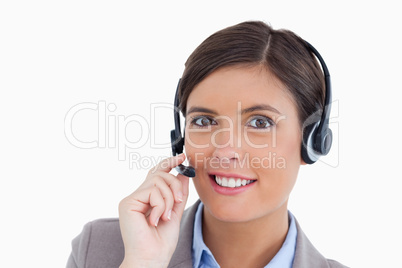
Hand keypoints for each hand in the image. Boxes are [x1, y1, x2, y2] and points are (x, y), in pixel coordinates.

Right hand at [118, 153, 189, 267]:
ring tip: (166, 216)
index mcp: (147, 198)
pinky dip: (161, 205)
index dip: (168, 163)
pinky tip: (156, 219)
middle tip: (179, 201)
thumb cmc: (161, 241)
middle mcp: (137, 196)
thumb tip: (183, 173)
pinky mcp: (128, 203)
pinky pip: (152, 191)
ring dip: (169, 199)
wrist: (152, 258)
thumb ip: (178, 193)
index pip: (156, 173)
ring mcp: (131, 199)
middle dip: (175, 185)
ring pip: (158, 181)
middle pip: (160, 174)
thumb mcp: (175, 212)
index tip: (182, 157)